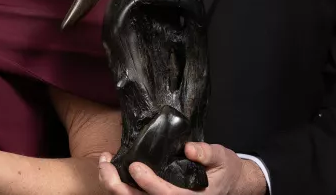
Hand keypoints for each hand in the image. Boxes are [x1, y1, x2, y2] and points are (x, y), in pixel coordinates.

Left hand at [98, 143, 266, 194]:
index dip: (149, 183)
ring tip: (104, 163)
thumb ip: (207, 153)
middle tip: (106, 164)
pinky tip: (112, 168)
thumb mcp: (222, 158)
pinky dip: (119, 185)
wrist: (230, 183)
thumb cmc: (225, 170)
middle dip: (118, 187)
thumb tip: (190, 149)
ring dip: (113, 185)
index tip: (135, 166)